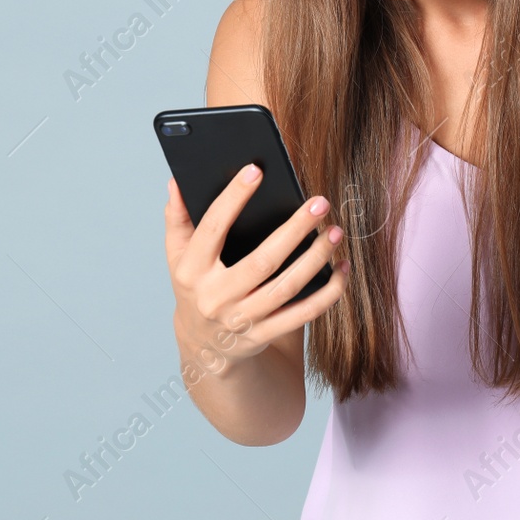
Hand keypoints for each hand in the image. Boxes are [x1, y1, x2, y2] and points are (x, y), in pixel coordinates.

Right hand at [163, 164, 347, 374]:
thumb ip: (177, 218)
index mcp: (192, 271)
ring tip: (335, 232)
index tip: (255, 170)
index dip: (233, 198)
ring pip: (287, 287)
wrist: (205, 348)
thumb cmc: (195, 287)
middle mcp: (216, 297)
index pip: (213, 228)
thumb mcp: (177, 256)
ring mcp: (242, 319)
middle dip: (294, 230)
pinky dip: (328, 293)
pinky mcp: (265, 334)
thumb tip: (177, 181)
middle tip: (319, 204)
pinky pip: (303, 314)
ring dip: (316, 258)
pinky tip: (342, 269)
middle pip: (262, 261)